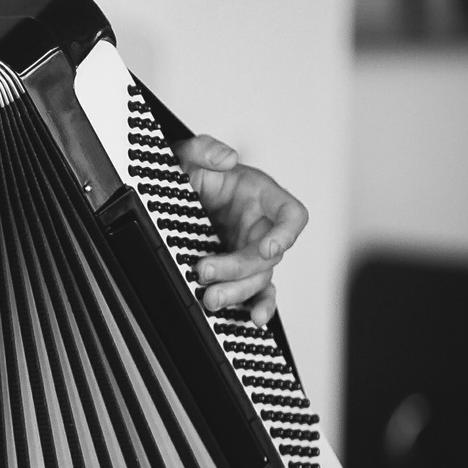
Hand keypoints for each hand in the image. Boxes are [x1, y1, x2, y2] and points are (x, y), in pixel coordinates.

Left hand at [171, 134, 308, 326]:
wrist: (177, 191)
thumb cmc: (193, 171)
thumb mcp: (190, 154)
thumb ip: (205, 148)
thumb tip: (228, 158)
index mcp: (261, 195)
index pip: (291, 214)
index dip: (286, 233)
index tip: (266, 247)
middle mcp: (262, 225)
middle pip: (268, 256)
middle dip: (238, 268)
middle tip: (204, 271)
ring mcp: (252, 249)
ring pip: (259, 278)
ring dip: (238, 292)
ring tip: (210, 299)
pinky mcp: (239, 268)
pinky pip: (256, 291)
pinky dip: (257, 305)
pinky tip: (251, 319)